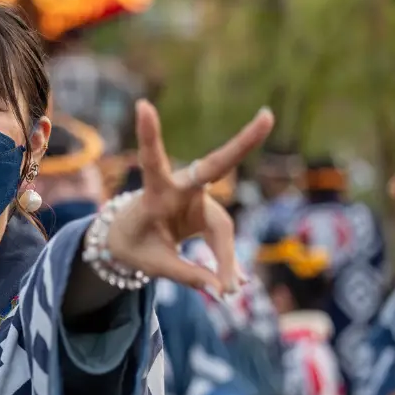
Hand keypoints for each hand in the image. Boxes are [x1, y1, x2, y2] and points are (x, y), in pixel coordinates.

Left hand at [105, 101, 274, 294]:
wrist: (127, 239)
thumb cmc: (132, 244)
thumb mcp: (151, 263)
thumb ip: (186, 274)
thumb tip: (223, 290)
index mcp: (154, 192)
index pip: (152, 161)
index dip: (149, 135)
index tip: (142, 105)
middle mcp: (180, 188)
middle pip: (215, 167)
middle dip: (243, 143)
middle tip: (267, 116)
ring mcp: (197, 199)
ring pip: (222, 228)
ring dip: (225, 259)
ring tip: (228, 289)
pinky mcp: (208, 213)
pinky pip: (222, 239)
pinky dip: (225, 263)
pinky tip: (231, 285)